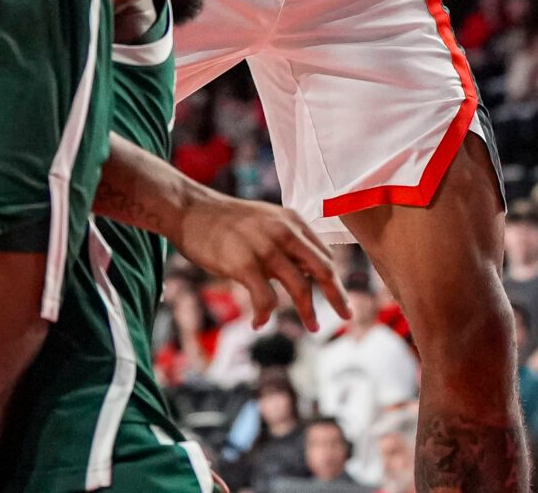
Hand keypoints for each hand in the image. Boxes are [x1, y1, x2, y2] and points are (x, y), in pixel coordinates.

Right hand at [173, 193, 347, 327]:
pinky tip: (259, 322)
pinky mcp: (244, 263)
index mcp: (293, 220)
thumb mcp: (266, 222)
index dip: (334, 279)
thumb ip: (287, 242)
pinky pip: (266, 299)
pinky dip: (266, 314)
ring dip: (308, 311)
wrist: (190, 209)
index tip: (339, 297)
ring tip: (312, 327)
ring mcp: (265, 247)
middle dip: (337, 295)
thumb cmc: (226, 221)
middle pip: (323, 269)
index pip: (324, 254)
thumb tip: (305, 272)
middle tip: (346, 316)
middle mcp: (285, 232)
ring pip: (300, 287)